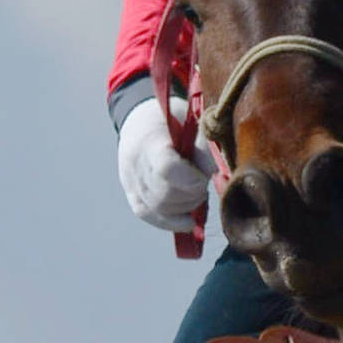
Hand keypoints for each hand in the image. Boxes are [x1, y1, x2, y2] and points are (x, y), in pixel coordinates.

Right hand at [117, 96, 211, 230]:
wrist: (140, 121)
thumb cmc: (172, 120)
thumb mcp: (191, 121)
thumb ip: (203, 147)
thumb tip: (212, 173)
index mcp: (150, 140)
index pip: (167, 169)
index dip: (192, 179)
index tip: (203, 175)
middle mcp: (135, 163)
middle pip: (165, 194)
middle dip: (192, 194)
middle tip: (201, 183)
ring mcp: (130, 181)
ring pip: (160, 208)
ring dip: (185, 206)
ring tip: (195, 191)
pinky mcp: (132, 194)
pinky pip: (149, 215)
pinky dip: (172, 222)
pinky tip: (188, 220)